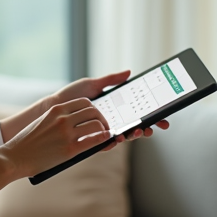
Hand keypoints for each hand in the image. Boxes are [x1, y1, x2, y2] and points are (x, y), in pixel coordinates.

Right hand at [0, 98, 110, 192]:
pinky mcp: (69, 149)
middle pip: (93, 111)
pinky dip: (103, 138)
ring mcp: (66, 133)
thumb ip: (58, 120)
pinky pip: (94, 140)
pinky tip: (104, 140)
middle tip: (104, 126)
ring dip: (104, 128)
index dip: (94, 109)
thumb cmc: (27, 143)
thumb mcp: (43, 123)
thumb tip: (78, 124)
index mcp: (55, 110)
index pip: (84, 102)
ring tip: (104, 134)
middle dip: (102, 118)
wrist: (14, 157)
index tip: (96, 116)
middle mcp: (62, 118)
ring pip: (96, 124)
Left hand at [47, 70, 168, 151]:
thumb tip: (129, 72)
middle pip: (135, 126)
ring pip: (124, 136)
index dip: (151, 116)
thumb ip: (111, 80)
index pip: (137, 114)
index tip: (163, 116)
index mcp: (114, 108)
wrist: (53, 107)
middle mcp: (110, 121)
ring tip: (138, 131)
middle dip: (148, 127)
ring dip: (134, 135)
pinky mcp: (91, 139)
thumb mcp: (92, 84)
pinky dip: (114, 141)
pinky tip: (120, 137)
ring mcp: (102, 131)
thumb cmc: (70, 96)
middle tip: (156, 126)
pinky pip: (106, 143)